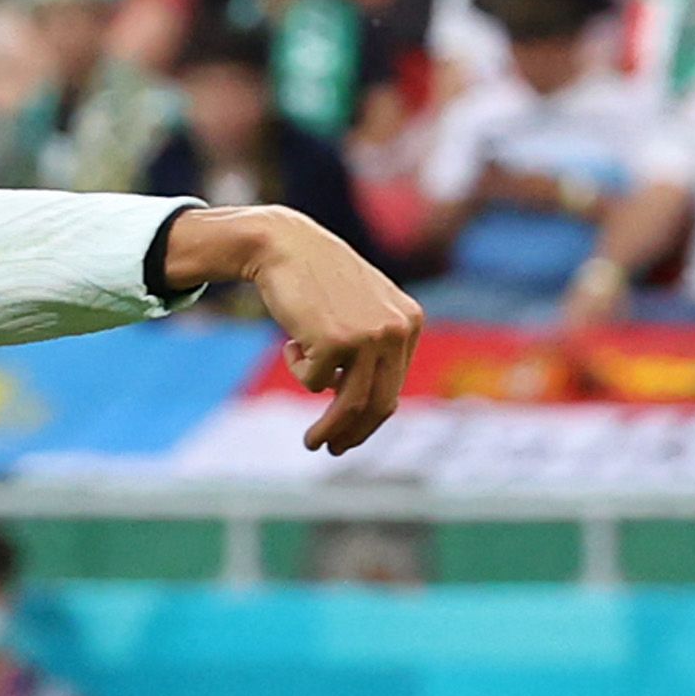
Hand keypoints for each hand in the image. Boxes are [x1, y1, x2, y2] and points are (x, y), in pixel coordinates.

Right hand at [180, 204, 422, 453]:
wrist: (284, 244)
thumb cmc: (316, 280)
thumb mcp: (360, 310)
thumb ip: (374, 351)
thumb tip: (369, 412)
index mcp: (410, 322)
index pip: (394, 387)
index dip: (371, 418)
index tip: (350, 436)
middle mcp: (397, 329)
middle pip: (380, 403)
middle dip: (356, 435)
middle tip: (332, 451)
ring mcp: (370, 335)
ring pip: (351, 403)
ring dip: (329, 430)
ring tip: (311, 443)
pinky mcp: (336, 340)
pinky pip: (315, 382)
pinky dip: (299, 370)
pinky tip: (292, 342)